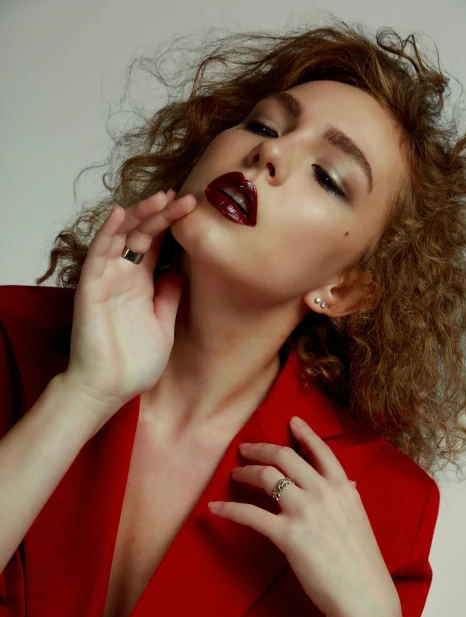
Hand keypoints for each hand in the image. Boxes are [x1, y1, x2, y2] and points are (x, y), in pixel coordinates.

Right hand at [63, 188, 195, 410]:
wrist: (109, 389)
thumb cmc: (134, 364)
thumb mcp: (164, 327)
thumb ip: (169, 298)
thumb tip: (180, 273)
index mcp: (142, 284)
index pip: (157, 244)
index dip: (172, 225)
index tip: (194, 208)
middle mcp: (124, 276)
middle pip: (143, 234)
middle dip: (164, 214)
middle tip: (188, 199)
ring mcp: (107, 279)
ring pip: (122, 236)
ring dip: (140, 215)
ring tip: (163, 198)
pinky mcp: (91, 288)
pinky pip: (98, 254)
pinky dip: (108, 233)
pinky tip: (121, 214)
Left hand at [208, 416, 401, 616]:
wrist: (364, 597)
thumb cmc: (363, 564)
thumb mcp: (360, 520)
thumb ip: (348, 499)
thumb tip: (346, 485)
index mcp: (343, 488)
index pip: (321, 451)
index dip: (303, 433)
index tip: (290, 421)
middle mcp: (323, 493)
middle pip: (284, 456)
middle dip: (260, 448)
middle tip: (246, 449)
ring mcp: (304, 511)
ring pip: (266, 476)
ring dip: (245, 472)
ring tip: (234, 474)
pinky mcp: (287, 535)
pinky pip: (250, 514)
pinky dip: (229, 509)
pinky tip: (215, 508)